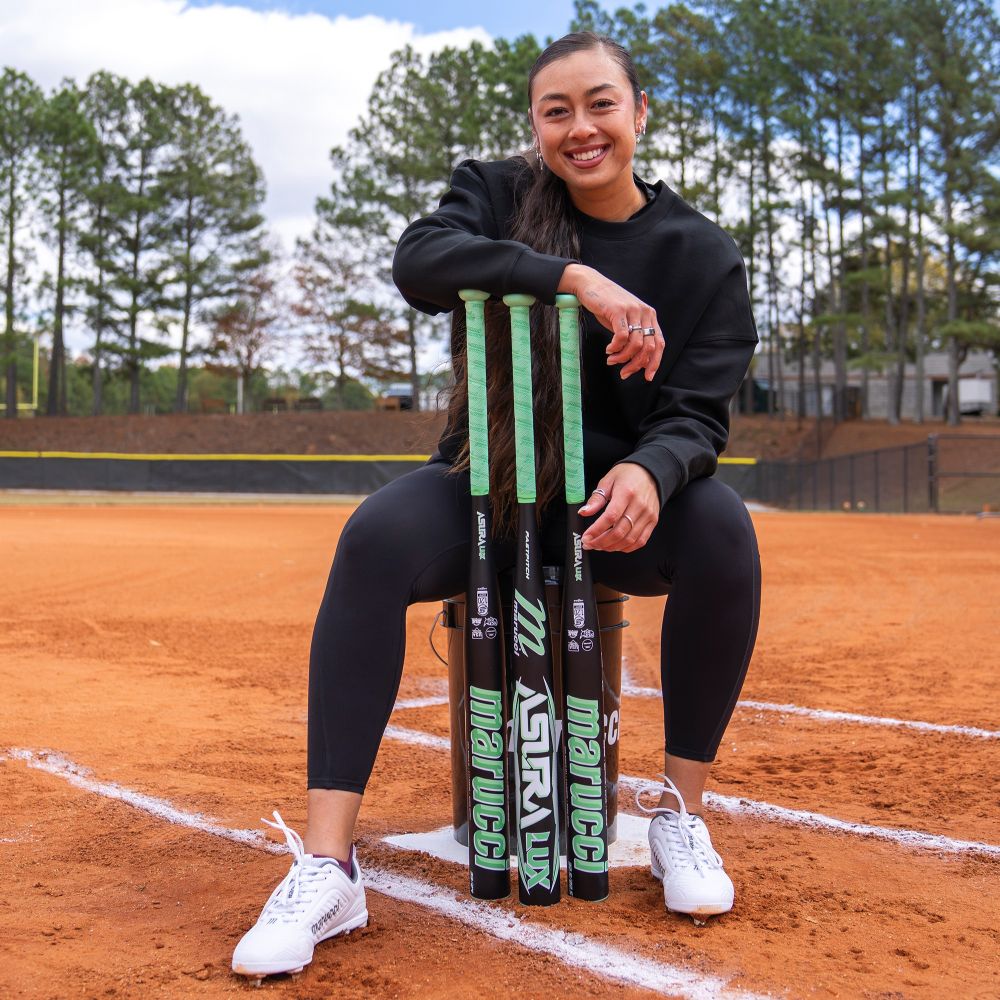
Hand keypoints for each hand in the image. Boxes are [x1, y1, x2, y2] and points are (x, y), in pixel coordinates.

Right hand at [559, 263, 663, 381]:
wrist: (591, 284)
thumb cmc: (607, 305)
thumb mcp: (625, 321)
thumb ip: (633, 338)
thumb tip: (636, 362)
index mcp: (650, 316)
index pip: (659, 343)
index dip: (655, 362)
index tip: (647, 376)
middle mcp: (645, 313)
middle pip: (648, 347)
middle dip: (636, 364)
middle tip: (624, 373)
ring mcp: (632, 310)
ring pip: (635, 344)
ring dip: (622, 358)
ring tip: (612, 360)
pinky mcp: (618, 310)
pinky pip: (622, 336)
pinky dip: (615, 348)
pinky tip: (608, 349)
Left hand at [578, 463, 659, 552]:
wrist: (649, 472)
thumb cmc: (628, 475)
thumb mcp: (608, 481)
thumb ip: (596, 498)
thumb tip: (584, 512)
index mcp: (626, 493)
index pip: (610, 517)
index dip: (596, 530)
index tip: (586, 537)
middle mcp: (639, 505)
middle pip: (619, 532)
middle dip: (601, 542)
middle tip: (589, 544)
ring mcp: (648, 515)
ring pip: (629, 539)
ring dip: (612, 547)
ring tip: (599, 546)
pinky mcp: (652, 521)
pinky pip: (640, 541)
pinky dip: (626, 547)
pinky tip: (615, 546)